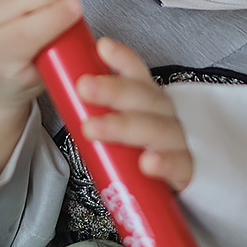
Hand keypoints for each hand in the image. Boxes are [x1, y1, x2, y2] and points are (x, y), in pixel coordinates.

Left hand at [80, 38, 193, 190]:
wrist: (167, 199)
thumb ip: (95, 111)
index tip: (103, 46)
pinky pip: (180, 166)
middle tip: (85, 87)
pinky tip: (147, 163)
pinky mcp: (187, 173)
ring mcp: (177, 143)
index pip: (137, 75)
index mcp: (147, 102)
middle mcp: (165, 117)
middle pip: (145, 98)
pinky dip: (165, 163)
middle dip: (115, 90)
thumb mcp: (116, 130)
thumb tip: (59, 83)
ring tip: (94, 128)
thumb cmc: (136, 157)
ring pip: (158, 129)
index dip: (123, 59)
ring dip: (126, 126)